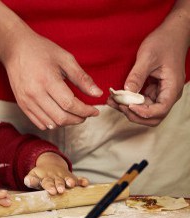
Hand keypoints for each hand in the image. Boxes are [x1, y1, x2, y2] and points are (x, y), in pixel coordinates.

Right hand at [0, 0, 100, 129]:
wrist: (15, 49)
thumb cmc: (41, 50)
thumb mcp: (65, 59)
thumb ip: (82, 78)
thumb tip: (97, 94)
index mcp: (48, 80)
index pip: (70, 104)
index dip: (86, 111)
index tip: (94, 110)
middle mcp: (35, 93)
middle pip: (60, 117)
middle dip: (78, 119)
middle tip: (86, 114)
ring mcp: (26, 100)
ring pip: (50, 123)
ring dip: (66, 122)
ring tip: (74, 115)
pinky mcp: (21, 104)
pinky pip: (38, 122)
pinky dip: (52, 123)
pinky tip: (59, 116)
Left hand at [24, 152, 88, 194]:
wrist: (50, 163)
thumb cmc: (41, 175)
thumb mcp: (33, 176)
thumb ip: (30, 180)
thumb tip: (28, 181)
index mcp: (45, 178)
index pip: (46, 182)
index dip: (49, 187)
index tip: (52, 191)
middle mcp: (55, 177)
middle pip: (58, 181)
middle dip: (59, 185)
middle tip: (60, 190)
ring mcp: (64, 176)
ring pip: (68, 179)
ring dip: (70, 181)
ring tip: (71, 184)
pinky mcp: (71, 176)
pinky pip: (78, 178)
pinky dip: (82, 180)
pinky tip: (85, 183)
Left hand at [107, 8, 189, 125]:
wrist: (172, 33)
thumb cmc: (164, 42)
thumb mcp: (147, 57)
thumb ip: (136, 76)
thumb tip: (126, 93)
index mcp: (172, 87)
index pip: (160, 110)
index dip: (143, 112)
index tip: (127, 105)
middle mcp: (169, 94)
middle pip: (153, 117)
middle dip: (134, 114)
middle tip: (117, 105)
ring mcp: (161, 93)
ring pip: (146, 111)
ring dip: (129, 110)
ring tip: (112, 101)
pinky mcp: (153, 90)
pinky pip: (141, 102)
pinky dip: (129, 102)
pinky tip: (115, 97)